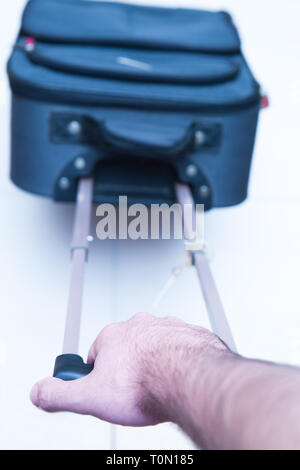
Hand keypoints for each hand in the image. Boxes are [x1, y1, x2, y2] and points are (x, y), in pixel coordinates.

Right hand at [30, 313, 227, 425]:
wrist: (192, 379)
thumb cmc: (147, 384)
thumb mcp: (89, 397)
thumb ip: (60, 394)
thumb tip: (40, 391)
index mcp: (113, 335)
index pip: (95, 354)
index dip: (94, 375)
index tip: (97, 390)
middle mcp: (140, 325)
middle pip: (125, 349)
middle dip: (125, 369)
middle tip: (129, 395)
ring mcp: (167, 327)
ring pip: (154, 347)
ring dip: (153, 364)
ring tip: (155, 389)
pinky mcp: (191, 334)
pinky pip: (180, 347)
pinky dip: (177, 361)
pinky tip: (176, 380)